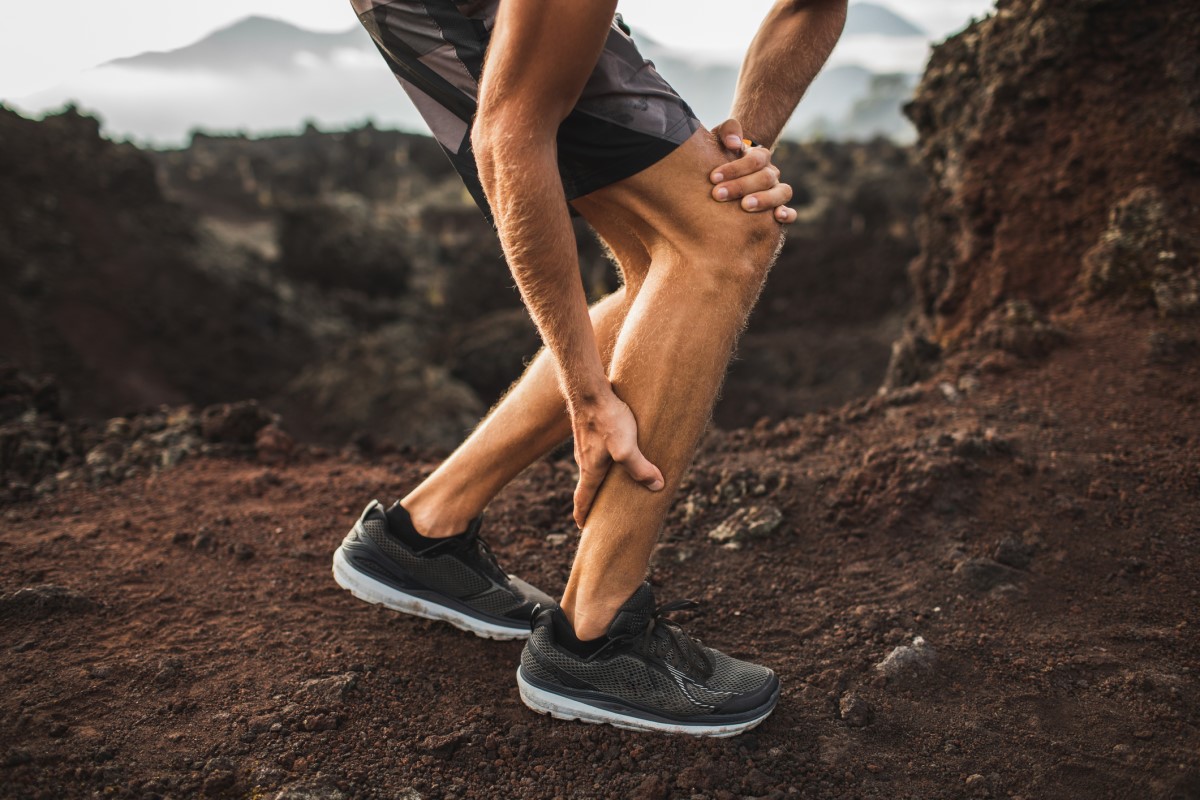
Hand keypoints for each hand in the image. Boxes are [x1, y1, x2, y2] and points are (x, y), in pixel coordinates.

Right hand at [571, 389, 664, 528]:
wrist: (590, 389)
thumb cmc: (607, 418)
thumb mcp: (626, 447)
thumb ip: (640, 468)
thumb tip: (657, 486)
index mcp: (590, 470)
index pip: (583, 499)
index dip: (583, 514)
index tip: (582, 527)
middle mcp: (584, 459)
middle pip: (588, 485)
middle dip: (594, 499)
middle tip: (602, 511)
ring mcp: (586, 444)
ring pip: (593, 467)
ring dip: (601, 478)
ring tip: (615, 483)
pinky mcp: (591, 429)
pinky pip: (597, 450)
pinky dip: (605, 459)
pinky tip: (617, 451)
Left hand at [709, 118, 796, 223]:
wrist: (726, 172)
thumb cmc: (722, 156)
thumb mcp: (721, 138)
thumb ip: (729, 130)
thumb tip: (734, 142)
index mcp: (760, 156)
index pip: (755, 160)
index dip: (735, 169)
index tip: (713, 177)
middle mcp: (771, 174)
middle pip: (765, 178)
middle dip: (740, 186)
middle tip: (718, 194)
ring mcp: (777, 191)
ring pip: (782, 193)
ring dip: (764, 200)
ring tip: (745, 205)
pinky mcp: (778, 209)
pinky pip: (791, 213)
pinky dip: (787, 215)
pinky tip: (777, 217)